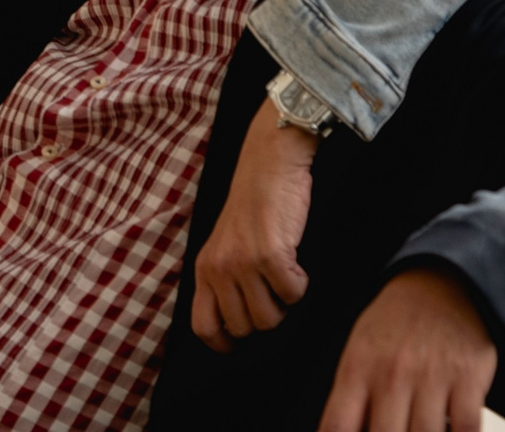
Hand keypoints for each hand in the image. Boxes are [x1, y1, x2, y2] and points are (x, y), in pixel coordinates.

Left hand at [191, 96, 316, 351]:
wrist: (269, 162)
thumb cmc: (253, 203)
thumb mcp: (225, 242)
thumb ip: (224, 278)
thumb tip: (237, 323)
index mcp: (204, 267)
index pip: (203, 326)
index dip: (223, 342)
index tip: (239, 343)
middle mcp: (219, 268)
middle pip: (244, 328)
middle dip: (264, 316)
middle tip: (272, 290)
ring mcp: (244, 262)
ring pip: (269, 318)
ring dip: (283, 302)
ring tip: (283, 275)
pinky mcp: (272, 254)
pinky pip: (293, 294)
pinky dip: (300, 284)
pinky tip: (295, 263)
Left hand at [318, 267, 496, 431]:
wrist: (443, 280)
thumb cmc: (397, 322)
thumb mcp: (360, 350)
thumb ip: (351, 398)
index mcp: (358, 368)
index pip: (337, 425)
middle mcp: (392, 374)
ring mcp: (431, 377)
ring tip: (417, 431)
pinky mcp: (468, 379)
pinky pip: (466, 429)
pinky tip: (451, 430)